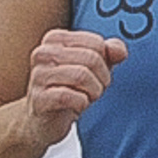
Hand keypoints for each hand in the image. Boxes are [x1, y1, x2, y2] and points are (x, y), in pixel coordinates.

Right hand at [27, 30, 122, 146]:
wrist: (49, 118)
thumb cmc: (73, 87)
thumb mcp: (96, 66)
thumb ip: (112, 52)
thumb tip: (119, 51)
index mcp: (55, 39)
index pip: (97, 43)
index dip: (105, 62)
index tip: (95, 74)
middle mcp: (43, 53)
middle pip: (92, 59)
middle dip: (102, 79)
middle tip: (93, 89)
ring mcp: (38, 75)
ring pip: (81, 76)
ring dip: (94, 91)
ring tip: (86, 96)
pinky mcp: (39, 98)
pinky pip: (69, 97)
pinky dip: (82, 103)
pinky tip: (76, 105)